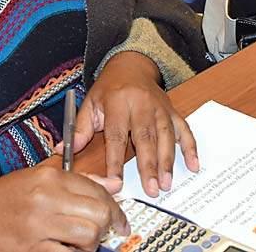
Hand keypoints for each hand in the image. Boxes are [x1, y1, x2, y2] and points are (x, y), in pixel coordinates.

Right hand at [0, 162, 128, 251]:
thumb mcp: (35, 179)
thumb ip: (75, 180)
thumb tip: (112, 184)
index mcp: (48, 178)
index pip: (98, 189)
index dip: (114, 207)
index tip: (118, 220)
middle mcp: (45, 198)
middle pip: (99, 213)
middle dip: (107, 225)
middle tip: (103, 233)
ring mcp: (37, 225)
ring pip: (88, 236)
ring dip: (90, 244)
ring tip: (79, 244)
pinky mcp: (30, 250)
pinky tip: (64, 251)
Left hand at [72, 51, 199, 197]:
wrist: (131, 65)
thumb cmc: (108, 89)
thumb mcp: (90, 104)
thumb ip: (80, 129)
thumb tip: (62, 151)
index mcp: (117, 103)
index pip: (116, 135)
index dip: (115, 161)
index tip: (116, 182)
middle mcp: (141, 104)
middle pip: (145, 137)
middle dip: (149, 165)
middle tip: (151, 190)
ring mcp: (160, 108)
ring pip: (166, 136)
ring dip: (168, 161)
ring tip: (166, 183)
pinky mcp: (172, 111)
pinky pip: (184, 129)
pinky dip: (190, 147)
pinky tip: (193, 165)